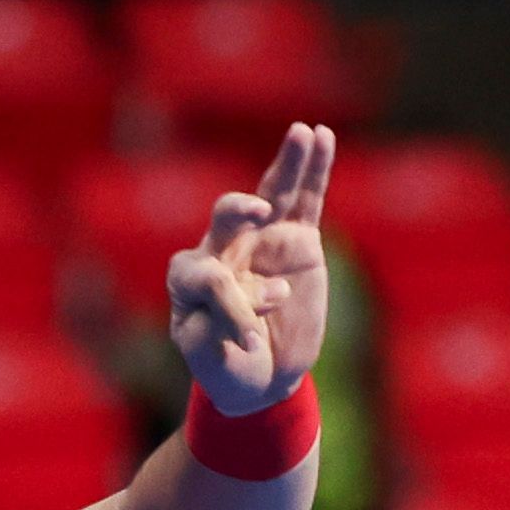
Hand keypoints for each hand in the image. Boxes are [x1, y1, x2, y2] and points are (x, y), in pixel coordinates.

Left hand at [167, 121, 336, 415]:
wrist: (258, 377)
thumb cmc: (227, 367)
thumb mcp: (213, 359)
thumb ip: (221, 325)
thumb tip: (267, 289)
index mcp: (189, 279)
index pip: (205, 275)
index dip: (228, 305)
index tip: (247, 339)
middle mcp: (223, 250)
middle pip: (227, 218)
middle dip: (238, 212)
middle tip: (256, 213)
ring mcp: (261, 241)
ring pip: (273, 195)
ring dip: (287, 164)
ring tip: (300, 132)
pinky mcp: (297, 241)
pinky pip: (305, 199)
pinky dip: (314, 170)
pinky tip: (320, 136)